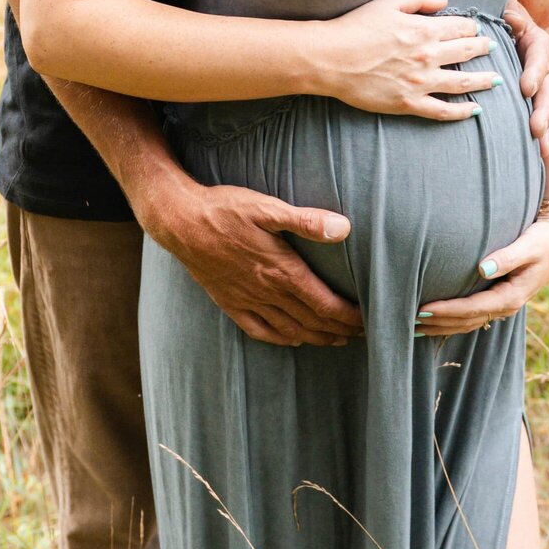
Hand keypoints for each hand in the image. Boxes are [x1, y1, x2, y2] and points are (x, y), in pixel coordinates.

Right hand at [144, 177, 360, 347]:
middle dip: (339, 330)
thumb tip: (344, 228)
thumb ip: (306, 221)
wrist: (179, 221)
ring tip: (337, 340)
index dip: (349, 316)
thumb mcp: (267, 207)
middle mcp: (266, 291)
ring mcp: (247, 300)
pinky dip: (281, 338)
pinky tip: (293, 339)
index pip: (324, 303)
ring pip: (289, 329)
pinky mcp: (230, 302)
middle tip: (363, 334)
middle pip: (311, 320)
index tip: (369, 321)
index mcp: (281, 270)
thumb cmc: (224, 209)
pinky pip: (259, 330)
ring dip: (317, 337)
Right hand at [315, 0, 498, 119]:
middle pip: (467, 52)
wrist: (331, 58)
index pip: (461, 27)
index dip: (473, 27)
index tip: (479, 29)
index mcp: (424, 30)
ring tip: (497, 80)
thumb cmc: (355, 27)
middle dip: (485, 49)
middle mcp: (427, 56)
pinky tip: (475, 110)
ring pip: (462, 82)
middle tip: (495, 49)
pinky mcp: (409, 103)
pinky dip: (462, 112)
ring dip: (483, 80)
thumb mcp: (387, 3)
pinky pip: (442, 110)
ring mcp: (420, 82)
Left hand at [413, 212, 548, 338]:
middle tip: (409, 321)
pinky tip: (436, 319)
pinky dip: (454, 320)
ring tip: (415, 326)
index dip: (447, 311)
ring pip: (469, 322)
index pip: (473, 308)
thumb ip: (507, 256)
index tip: (423, 309)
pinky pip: (474, 316)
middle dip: (439, 323)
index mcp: (512, 296)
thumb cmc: (544, 239)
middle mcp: (507, 305)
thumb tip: (483, 268)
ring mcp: (504, 304)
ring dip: (443, 326)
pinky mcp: (500, 299)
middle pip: (467, 321)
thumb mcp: (529, 245)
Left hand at [504, 0, 548, 155]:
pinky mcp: (530, 96)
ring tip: (542, 148)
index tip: (525, 89)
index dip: (535, 73)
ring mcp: (539, 82)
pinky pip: (538, 116)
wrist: (503, 18)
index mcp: (536, 41)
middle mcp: (542, 64)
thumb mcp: (503, 7)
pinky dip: (541, 135)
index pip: (540, 57)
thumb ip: (508, 11)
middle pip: (548, 89)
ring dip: (547, 128)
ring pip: (546, 106)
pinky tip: (540, 154)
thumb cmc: (497, 13)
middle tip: (535, 129)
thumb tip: (511, 16)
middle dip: (543, 110)